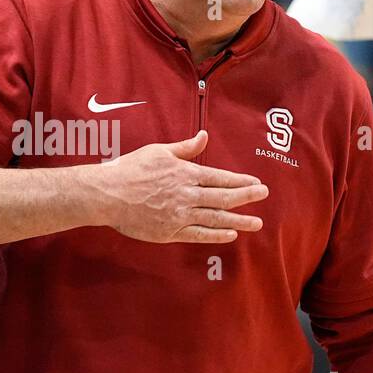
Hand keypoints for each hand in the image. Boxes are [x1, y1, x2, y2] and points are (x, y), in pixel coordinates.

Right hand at [90, 130, 267, 243]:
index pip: (220, 177)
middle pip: (224, 197)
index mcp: (185, 173)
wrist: (108, 194)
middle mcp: (187, 194)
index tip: (256, 183)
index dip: (240, 181)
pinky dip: (216, 235)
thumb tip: (204, 137)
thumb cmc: (130, 169)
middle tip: (264, 196)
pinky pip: (199, 234)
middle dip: (247, 197)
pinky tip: (230, 234)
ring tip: (257, 223)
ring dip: (239, 220)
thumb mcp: (159, 151)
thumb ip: (185, 148)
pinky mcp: (170, 231)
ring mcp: (180, 214)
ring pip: (216, 218)